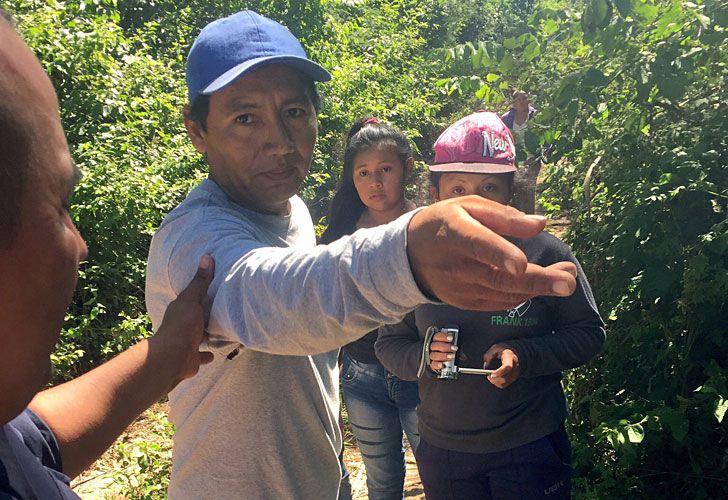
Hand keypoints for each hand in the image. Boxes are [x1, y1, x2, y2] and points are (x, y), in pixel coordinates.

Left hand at [150, 255, 214, 387]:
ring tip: (218, 332)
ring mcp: (185, 343)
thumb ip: (200, 282)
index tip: (210, 291)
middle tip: (217, 311)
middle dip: (202, 317)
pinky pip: (200, 355)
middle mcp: (181, 326)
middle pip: (193, 319)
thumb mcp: (192, 299)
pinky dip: (205, 355)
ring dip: (204, 335)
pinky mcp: (191, 359)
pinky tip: (213, 354)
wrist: (174, 356)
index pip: (189, 300)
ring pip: (196, 337)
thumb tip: (206, 257)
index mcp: (180, 310)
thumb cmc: (182, 324)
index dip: (197, 296)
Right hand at [407, 196, 576, 310]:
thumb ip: (505, 216)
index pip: (478, 244)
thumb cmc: (445, 222)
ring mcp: (459, 288)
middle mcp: (456, 264)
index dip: (499, 254)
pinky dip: (522, 294)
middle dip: (537, 281)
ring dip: (539, 288)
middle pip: (499, 278)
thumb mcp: (469, 206)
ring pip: (505, 293)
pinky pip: (499, 302)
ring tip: (566, 276)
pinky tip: (538, 283)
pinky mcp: (465, 303)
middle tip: (568, 282)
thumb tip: (540, 224)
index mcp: (455, 232)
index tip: (522, 263)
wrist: (408, 254)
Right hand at [428, 330, 456, 371]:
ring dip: (443, 356)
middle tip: (454, 348)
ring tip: (452, 356)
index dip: (443, 337)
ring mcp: (433, 356)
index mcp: (437, 340)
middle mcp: (433, 348)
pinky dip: (438, 365)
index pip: (437, 336)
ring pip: (433, 355)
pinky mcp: (433, 364)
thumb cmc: (452, 350)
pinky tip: (443, 364)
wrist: (452, 360)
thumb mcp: (455, 344)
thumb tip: (462, 344)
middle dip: (445, 347)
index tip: (451, 338)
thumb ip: (456, 343)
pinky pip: (433, 364)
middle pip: (434, 345)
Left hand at [483, 343, 520, 388]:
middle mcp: (515, 366)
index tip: (491, 375)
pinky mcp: (514, 378)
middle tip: (488, 376)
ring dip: (495, 382)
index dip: (499, 372)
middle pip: (505, 378)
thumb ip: (489, 356)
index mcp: (510, 357)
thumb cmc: (504, 349)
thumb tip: (486, 366)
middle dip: (495, 379)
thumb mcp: (495, 348)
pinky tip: (494, 378)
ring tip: (490, 377)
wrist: (516, 352)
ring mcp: (515, 373)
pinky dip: (498, 383)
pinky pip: (505, 384)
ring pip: (505, 383)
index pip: (507, 367)